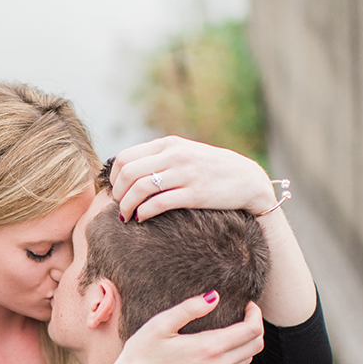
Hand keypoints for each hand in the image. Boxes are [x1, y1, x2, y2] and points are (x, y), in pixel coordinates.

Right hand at [107, 296, 264, 363]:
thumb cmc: (141, 354)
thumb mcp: (160, 324)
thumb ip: (189, 308)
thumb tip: (214, 296)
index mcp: (209, 348)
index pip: (252, 331)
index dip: (255, 314)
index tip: (247, 304)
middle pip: (255, 346)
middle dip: (256, 326)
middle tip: (244, 313)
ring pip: (246, 359)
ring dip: (247, 342)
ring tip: (234, 327)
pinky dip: (236, 355)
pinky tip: (220, 345)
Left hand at [110, 136, 276, 221]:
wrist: (249, 180)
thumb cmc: (213, 170)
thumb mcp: (186, 154)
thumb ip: (161, 158)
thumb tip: (130, 172)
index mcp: (169, 144)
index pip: (125, 157)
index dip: (113, 178)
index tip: (116, 192)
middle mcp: (175, 155)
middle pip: (128, 172)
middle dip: (117, 194)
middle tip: (119, 207)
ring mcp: (185, 174)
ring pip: (139, 188)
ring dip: (127, 206)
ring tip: (127, 216)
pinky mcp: (195, 194)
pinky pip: (158, 203)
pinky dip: (144, 213)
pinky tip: (142, 219)